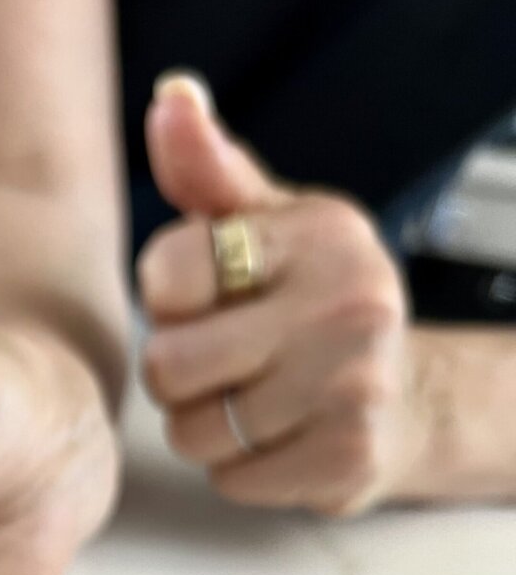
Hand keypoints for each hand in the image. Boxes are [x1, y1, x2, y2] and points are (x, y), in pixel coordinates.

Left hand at [137, 74, 424, 514]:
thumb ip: (209, 170)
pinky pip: (228, 478)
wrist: (406, 397)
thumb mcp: (267, 222)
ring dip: (204, 425)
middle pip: (168, 365)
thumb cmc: (313, 300)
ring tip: (252, 399)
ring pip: (191, 432)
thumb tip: (172, 96)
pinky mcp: (346, 461)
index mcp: (319, 236)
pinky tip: (277, 438)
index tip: (208, 296)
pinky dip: (238, 468)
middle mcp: (347, 307)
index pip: (167, 274)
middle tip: (223, 360)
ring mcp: (353, 390)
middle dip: (177, 372)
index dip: (167, 297)